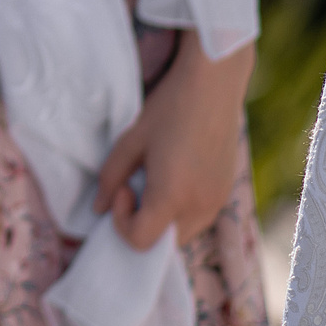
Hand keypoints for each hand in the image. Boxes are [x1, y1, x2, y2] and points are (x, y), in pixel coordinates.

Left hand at [92, 36, 254, 251]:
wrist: (214, 83)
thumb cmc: (169, 107)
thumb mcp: (131, 141)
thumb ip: (110, 178)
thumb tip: (98, 208)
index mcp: (172, 196)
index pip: (141, 242)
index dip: (122, 222)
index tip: (122, 187)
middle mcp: (200, 206)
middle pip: (163, 243)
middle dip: (143, 224)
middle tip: (135, 185)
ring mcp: (218, 200)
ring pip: (183, 233)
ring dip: (162, 220)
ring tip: (155, 179)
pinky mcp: (227, 190)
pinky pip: (200, 217)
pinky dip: (182, 210)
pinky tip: (175, 175)